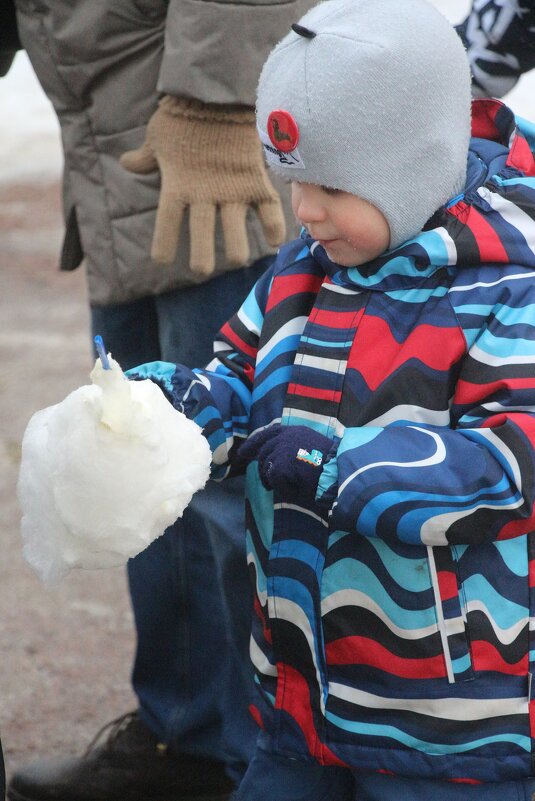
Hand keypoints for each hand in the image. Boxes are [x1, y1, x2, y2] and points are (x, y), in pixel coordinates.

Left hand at [120, 96, 285, 275]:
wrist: (217, 91)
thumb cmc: (182, 115)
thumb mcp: (157, 137)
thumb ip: (145, 157)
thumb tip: (127, 163)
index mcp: (176, 184)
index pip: (166, 223)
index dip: (163, 245)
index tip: (162, 261)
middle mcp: (204, 193)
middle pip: (201, 234)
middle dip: (201, 258)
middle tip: (202, 270)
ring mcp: (232, 189)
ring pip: (235, 230)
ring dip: (236, 249)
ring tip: (238, 260)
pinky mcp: (255, 180)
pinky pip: (269, 209)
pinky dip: (273, 226)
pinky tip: (275, 242)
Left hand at [239, 424, 333, 502]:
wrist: (341, 474)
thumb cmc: (330, 467)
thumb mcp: (308, 451)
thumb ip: (290, 449)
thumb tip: (268, 460)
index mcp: (294, 431)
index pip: (267, 434)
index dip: (253, 444)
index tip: (242, 454)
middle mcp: (286, 437)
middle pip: (263, 454)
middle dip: (262, 470)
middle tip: (267, 484)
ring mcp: (282, 449)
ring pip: (268, 470)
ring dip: (278, 482)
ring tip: (294, 487)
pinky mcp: (281, 465)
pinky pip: (275, 482)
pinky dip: (286, 490)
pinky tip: (299, 490)